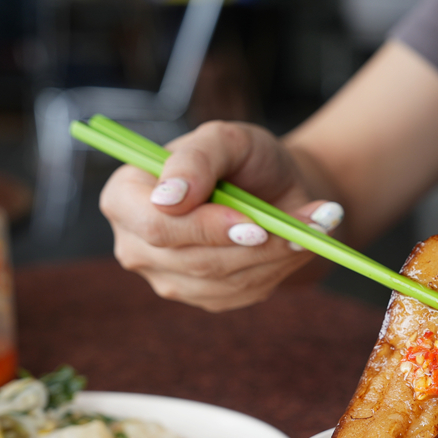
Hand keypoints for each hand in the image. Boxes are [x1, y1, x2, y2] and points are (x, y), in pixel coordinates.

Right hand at [99, 120, 343, 311]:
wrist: (277, 190)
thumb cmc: (245, 159)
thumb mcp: (226, 139)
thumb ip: (196, 158)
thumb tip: (168, 198)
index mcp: (126, 196)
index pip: (153, 224)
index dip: (202, 227)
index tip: (252, 222)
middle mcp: (137, 244)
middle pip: (191, 260)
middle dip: (252, 244)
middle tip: (297, 228)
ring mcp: (170, 278)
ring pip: (224, 281)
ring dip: (275, 255)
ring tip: (311, 227)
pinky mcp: (206, 298)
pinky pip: (243, 292)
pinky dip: (279, 268)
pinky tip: (296, 243)